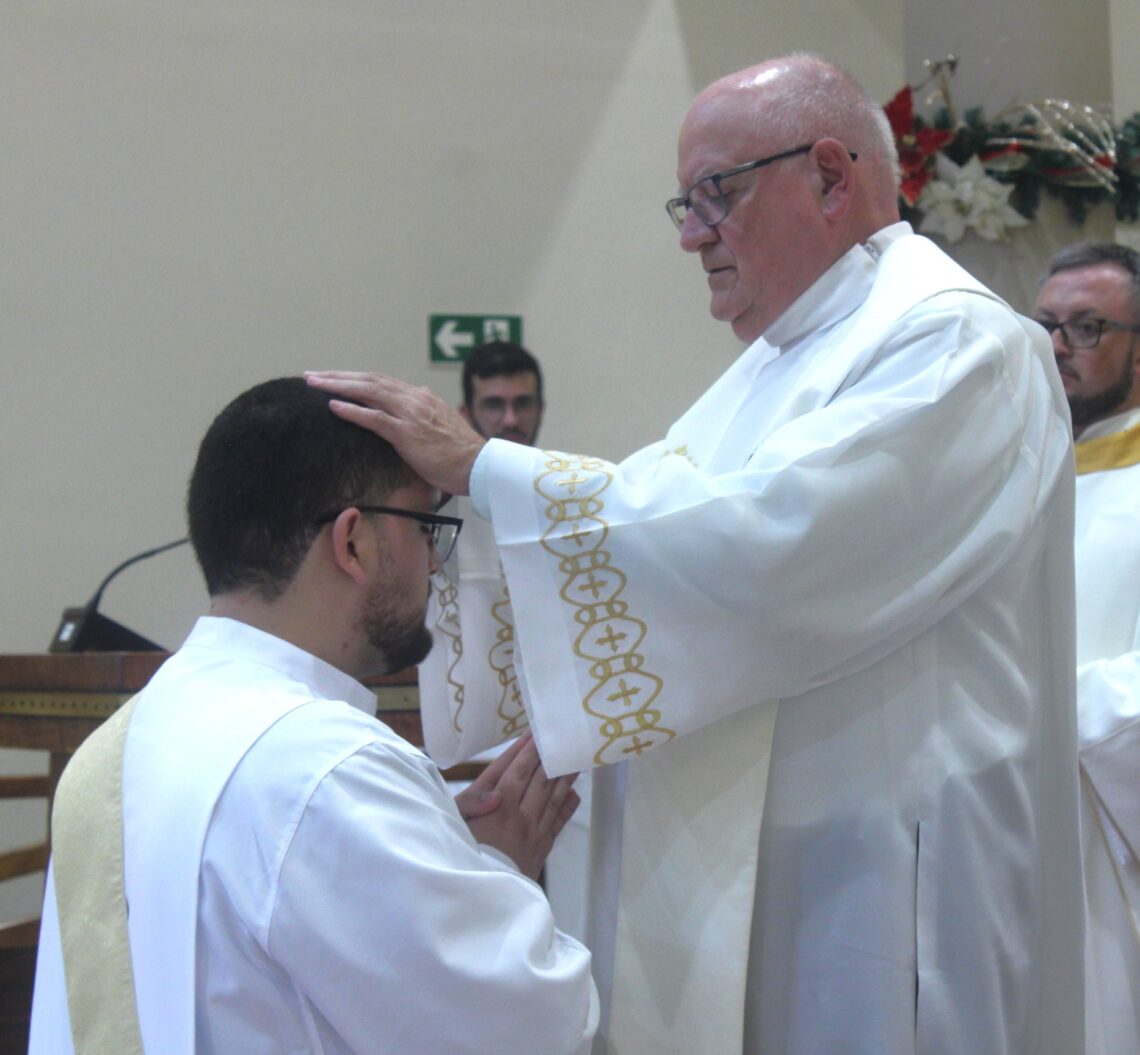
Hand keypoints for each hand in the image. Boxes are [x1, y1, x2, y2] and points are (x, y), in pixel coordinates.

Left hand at [305, 371, 485, 496]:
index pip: (381, 382)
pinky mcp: (408, 433)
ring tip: (313, 384)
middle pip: (369, 380)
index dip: (354, 378)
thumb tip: (409, 415)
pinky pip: (375, 418)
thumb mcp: (439, 429)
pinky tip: (332, 407)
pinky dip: (352, 410)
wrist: (480, 466)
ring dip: (338, 386)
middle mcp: (415, 399)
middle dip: (338, 376)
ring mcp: (411, 415)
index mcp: (421, 398)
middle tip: (311, 375)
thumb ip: (422, 419)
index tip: (333, 379)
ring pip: (368, 392)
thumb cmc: (461, 456)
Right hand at [459, 734, 579, 880]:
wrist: (478, 900)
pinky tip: (574, 793)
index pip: (514, 770)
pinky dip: (567, 805)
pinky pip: (558, 822)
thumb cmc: (460, 856)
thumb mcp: (454, 826)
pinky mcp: (540, 848)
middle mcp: (517, 815)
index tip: (535, 733)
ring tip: (575, 757)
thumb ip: (471, 804)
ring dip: (564, 776)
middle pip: (538, 779)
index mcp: (495, 806)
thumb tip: (496, 795)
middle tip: (560, 736)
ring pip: (552, 797)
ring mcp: (532, 832)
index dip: (525, 750)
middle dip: (548, 755)